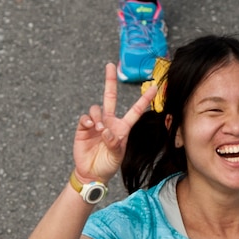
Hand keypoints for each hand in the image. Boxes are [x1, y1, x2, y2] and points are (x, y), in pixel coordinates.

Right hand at [72, 62, 156, 183]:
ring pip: (96, 108)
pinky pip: (85, 118)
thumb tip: (106, 130)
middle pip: (110, 97)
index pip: (135, 110)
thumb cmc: (107, 165)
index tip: (154, 86)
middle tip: (109, 65)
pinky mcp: (83, 128)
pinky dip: (87, 121)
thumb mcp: (116, 156)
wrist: (91, 173)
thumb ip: (114, 143)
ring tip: (99, 128)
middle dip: (109, 81)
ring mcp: (96, 124)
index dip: (144, 99)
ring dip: (98, 116)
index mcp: (122, 127)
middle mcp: (110, 122)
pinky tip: (90, 127)